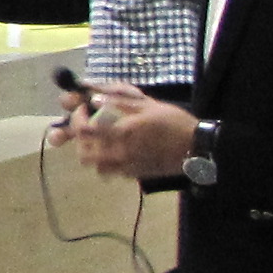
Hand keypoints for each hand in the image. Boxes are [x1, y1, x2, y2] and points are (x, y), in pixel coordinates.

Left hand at [71, 84, 198, 179]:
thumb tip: (94, 98)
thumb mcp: (147, 104)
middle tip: (88, 125)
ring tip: (99, 139)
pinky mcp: (133, 174)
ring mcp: (125, 167)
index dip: (77, 117)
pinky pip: (109, 171)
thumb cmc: (173, 122)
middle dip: (80, 138)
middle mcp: (119, 153)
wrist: (195, 148)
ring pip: (94, 165)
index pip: (83, 130)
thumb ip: (119, 101)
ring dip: (91, 151)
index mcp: (121, 132)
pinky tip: (115, 149)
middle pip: (83, 152)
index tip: (84, 109)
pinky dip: (106, 161)